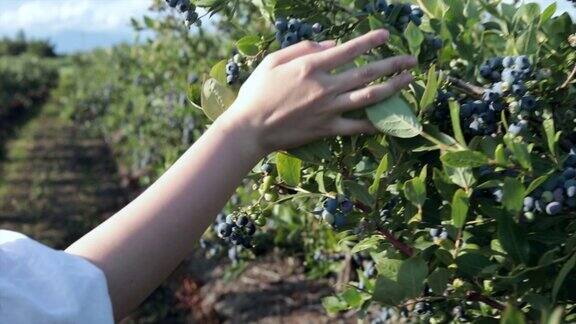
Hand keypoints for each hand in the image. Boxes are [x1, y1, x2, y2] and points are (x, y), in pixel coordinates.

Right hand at [220, 29, 416, 154]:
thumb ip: (302, 48)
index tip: (386, 35)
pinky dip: (374, 123)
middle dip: (393, 64)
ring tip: (408, 81)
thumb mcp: (273, 61)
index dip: (370, 41)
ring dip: (392, 88)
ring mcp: (328, 109)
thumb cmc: (257, 92)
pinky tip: (389, 119)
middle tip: (412, 60)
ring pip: (368, 97)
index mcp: (311, 67)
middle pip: (367, 73)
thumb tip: (332, 45)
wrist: (250, 129)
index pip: (349, 50)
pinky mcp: (327, 129)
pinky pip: (357, 126)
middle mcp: (325, 87)